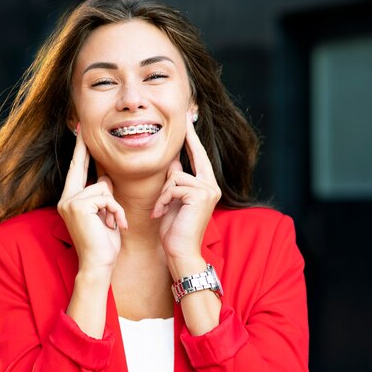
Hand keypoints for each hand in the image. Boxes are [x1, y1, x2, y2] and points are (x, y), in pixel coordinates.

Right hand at [57, 124, 127, 274]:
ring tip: (113, 222)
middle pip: (81, 168)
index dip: (79, 152)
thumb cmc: (103, 243)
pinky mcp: (78, 205)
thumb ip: (102, 195)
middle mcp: (66, 198)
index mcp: (70, 200)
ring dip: (114, 205)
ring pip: (102, 186)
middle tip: (80, 126)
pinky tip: (114, 224)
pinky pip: (105, 196)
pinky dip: (115, 210)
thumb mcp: (104, 214)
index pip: (76, 171)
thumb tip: (105, 177)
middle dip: (82, 148)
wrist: (98, 265)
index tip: (80, 134)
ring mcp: (69, 201)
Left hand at [151, 112, 221, 274]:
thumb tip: (174, 164)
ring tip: (160, 210)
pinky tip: (160, 213)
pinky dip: (163, 199)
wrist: (179, 252)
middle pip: (190, 160)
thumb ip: (176, 182)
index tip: (189, 119)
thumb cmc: (174, 230)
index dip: (193, 139)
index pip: (199, 157)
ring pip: (175, 177)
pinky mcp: (201, 194)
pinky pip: (173, 186)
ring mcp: (208, 189)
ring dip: (162, 195)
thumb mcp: (173, 201)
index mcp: (207, 186)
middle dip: (184, 148)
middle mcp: (212, 186)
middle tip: (182, 127)